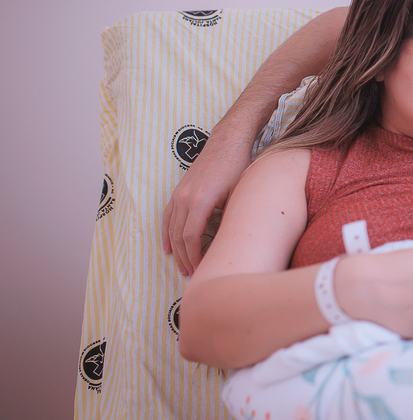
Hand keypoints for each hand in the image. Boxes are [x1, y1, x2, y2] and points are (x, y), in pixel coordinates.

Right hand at [161, 130, 251, 275]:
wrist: (228, 143)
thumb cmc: (239, 168)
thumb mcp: (239, 194)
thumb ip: (230, 218)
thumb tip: (229, 244)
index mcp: (200, 201)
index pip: (191, 238)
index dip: (195, 257)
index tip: (202, 270)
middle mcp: (185, 198)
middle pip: (179, 237)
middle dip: (185, 258)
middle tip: (194, 275)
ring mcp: (179, 194)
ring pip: (170, 228)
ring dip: (175, 250)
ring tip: (182, 268)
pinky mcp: (178, 190)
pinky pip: (167, 216)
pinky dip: (166, 233)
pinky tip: (168, 247)